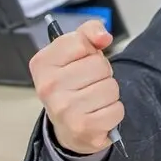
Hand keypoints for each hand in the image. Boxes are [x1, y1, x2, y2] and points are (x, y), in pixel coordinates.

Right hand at [28, 19, 122, 154]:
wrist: (67, 127)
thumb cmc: (72, 83)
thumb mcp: (74, 52)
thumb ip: (88, 32)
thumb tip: (103, 36)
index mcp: (42, 63)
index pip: (82, 42)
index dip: (90, 50)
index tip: (82, 61)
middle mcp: (48, 86)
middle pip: (100, 65)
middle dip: (102, 73)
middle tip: (89, 84)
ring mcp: (64, 109)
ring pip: (111, 87)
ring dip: (109, 93)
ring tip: (94, 100)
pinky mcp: (83, 128)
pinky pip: (117, 109)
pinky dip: (114, 111)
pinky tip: (99, 114)